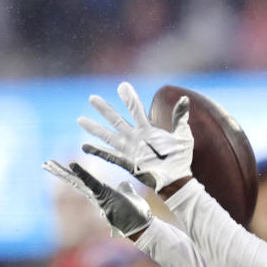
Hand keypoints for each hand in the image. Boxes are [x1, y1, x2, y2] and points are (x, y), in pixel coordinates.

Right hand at [42, 160, 151, 237]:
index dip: (73, 173)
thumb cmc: (136, 214)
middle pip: (75, 182)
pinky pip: (91, 183)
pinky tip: (72, 164)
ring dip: (64, 172)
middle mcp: (96, 196)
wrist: (141, 226)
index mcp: (102, 194)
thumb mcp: (130, 197)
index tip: (65, 165)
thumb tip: (125, 184)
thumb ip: (126, 190)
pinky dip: (82, 173)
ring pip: (78, 182)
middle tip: (46, 163)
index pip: (84, 181)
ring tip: (49, 164)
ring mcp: (98, 196)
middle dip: (61, 173)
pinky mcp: (104, 196)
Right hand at [78, 81, 192, 191]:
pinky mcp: (127, 163)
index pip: (135, 109)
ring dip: (95, 128)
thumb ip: (180, 117)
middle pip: (116, 120)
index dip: (129, 98)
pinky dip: (97, 152)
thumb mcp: (183, 135)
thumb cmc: (180, 158)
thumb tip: (185, 98)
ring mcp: (130, 150)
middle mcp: (135, 138)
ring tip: (80, 119)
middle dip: (104, 109)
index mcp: (147, 130)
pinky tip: (84, 146)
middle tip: (92, 97)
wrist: (176, 180)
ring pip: (109, 136)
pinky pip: (109, 156)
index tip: (122, 86)